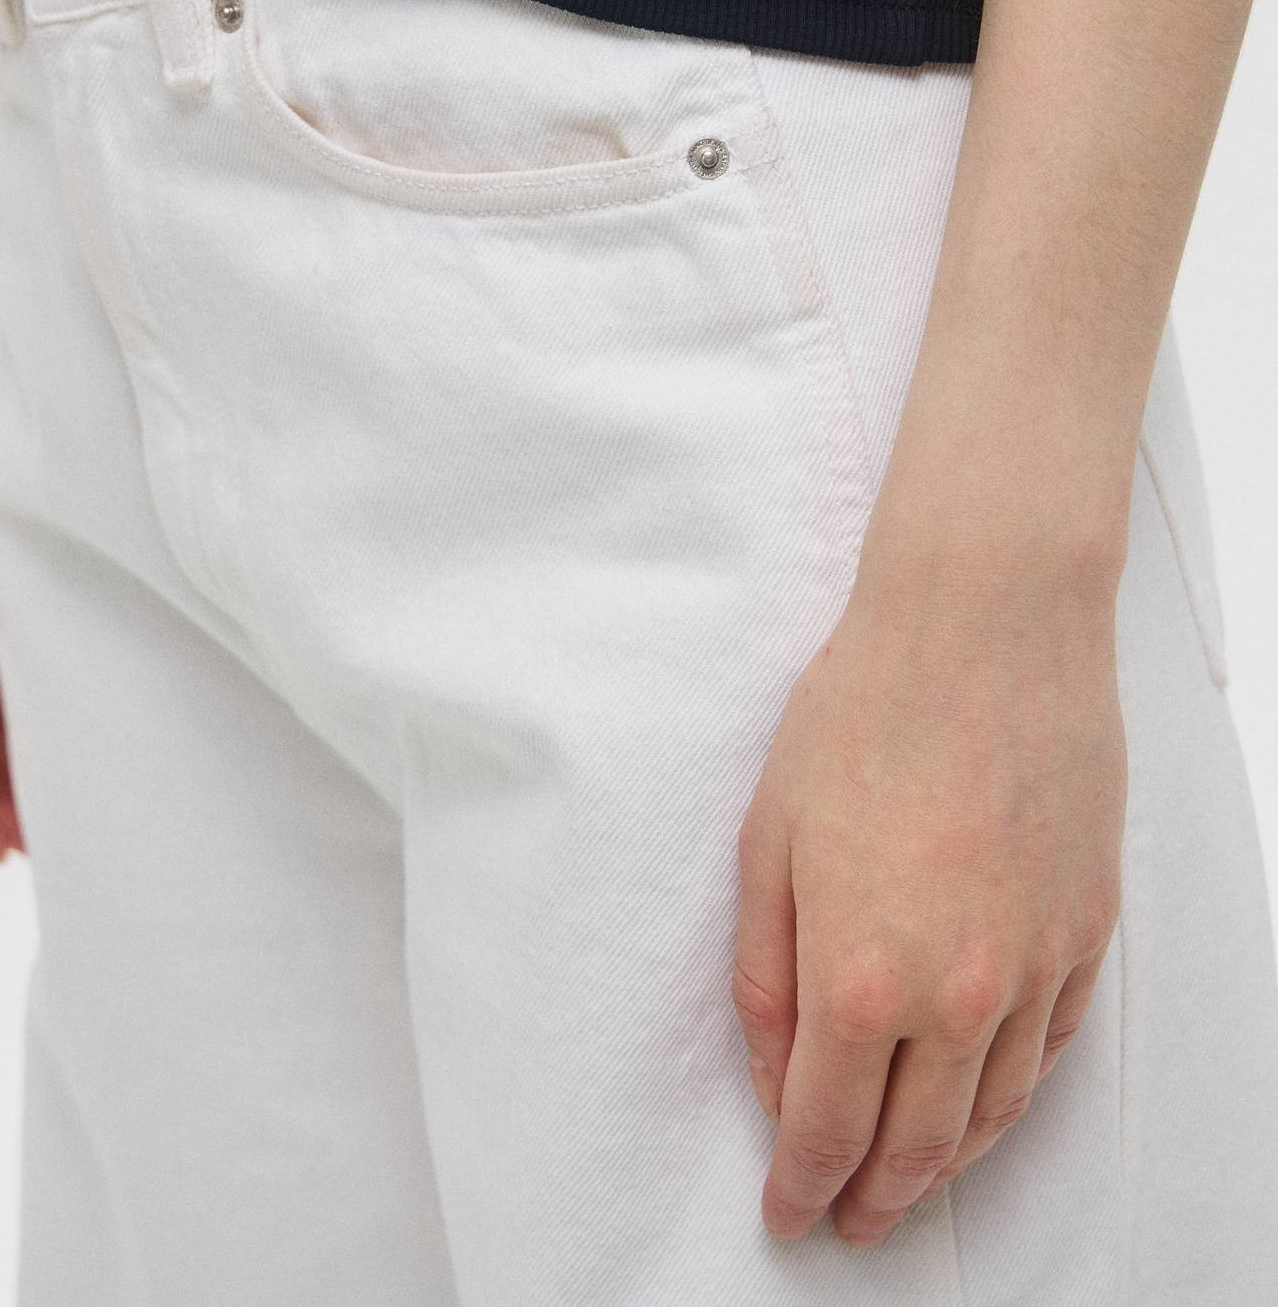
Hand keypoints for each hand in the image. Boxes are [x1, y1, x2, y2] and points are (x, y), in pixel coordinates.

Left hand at [732, 517, 1125, 1245]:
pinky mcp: (1085, 931)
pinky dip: (1009, 1096)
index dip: (802, 1187)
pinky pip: (1048, 1049)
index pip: (826, 1129)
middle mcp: (957, 994)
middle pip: (916, 1145)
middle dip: (874, 1198)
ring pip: (993, 1113)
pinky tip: (982, 1100)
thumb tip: (775, 1075)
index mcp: (860, 975)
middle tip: (848, 1224)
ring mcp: (1033, 967)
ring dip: (946, 1164)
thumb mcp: (768, 839)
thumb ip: (766, 974)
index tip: (788, 1217)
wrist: (984, 627)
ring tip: (910, 1183)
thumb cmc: (862, 713)